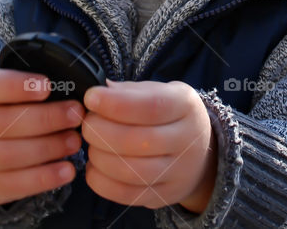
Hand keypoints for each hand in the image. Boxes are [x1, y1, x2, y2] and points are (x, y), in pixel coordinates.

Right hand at [0, 67, 83, 204]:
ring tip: (75, 142)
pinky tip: (67, 170)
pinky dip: (43, 178)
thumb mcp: (19, 93)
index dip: (16, 86)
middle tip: (75, 115)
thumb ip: (39, 88)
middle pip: (2, 122)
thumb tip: (76, 85)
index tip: (47, 86)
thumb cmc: (14, 110)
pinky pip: (11, 185)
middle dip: (45, 119)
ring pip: (7, 155)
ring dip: (47, 149)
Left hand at [82, 80, 216, 212]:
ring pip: (132, 171)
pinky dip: (102, 182)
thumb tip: (101, 92)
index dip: (116, 103)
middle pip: (139, 140)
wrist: (200, 154)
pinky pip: (127, 195)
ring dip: (100, 157)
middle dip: (102, 131)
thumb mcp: (160, 92)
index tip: (91, 98)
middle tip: (86, 124)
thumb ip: (130, 92)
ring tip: (92, 145)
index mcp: (186, 106)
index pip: (152, 106)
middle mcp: (187, 140)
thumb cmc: (170, 117)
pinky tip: (94, 167)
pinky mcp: (164, 195)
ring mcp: (178, 172)